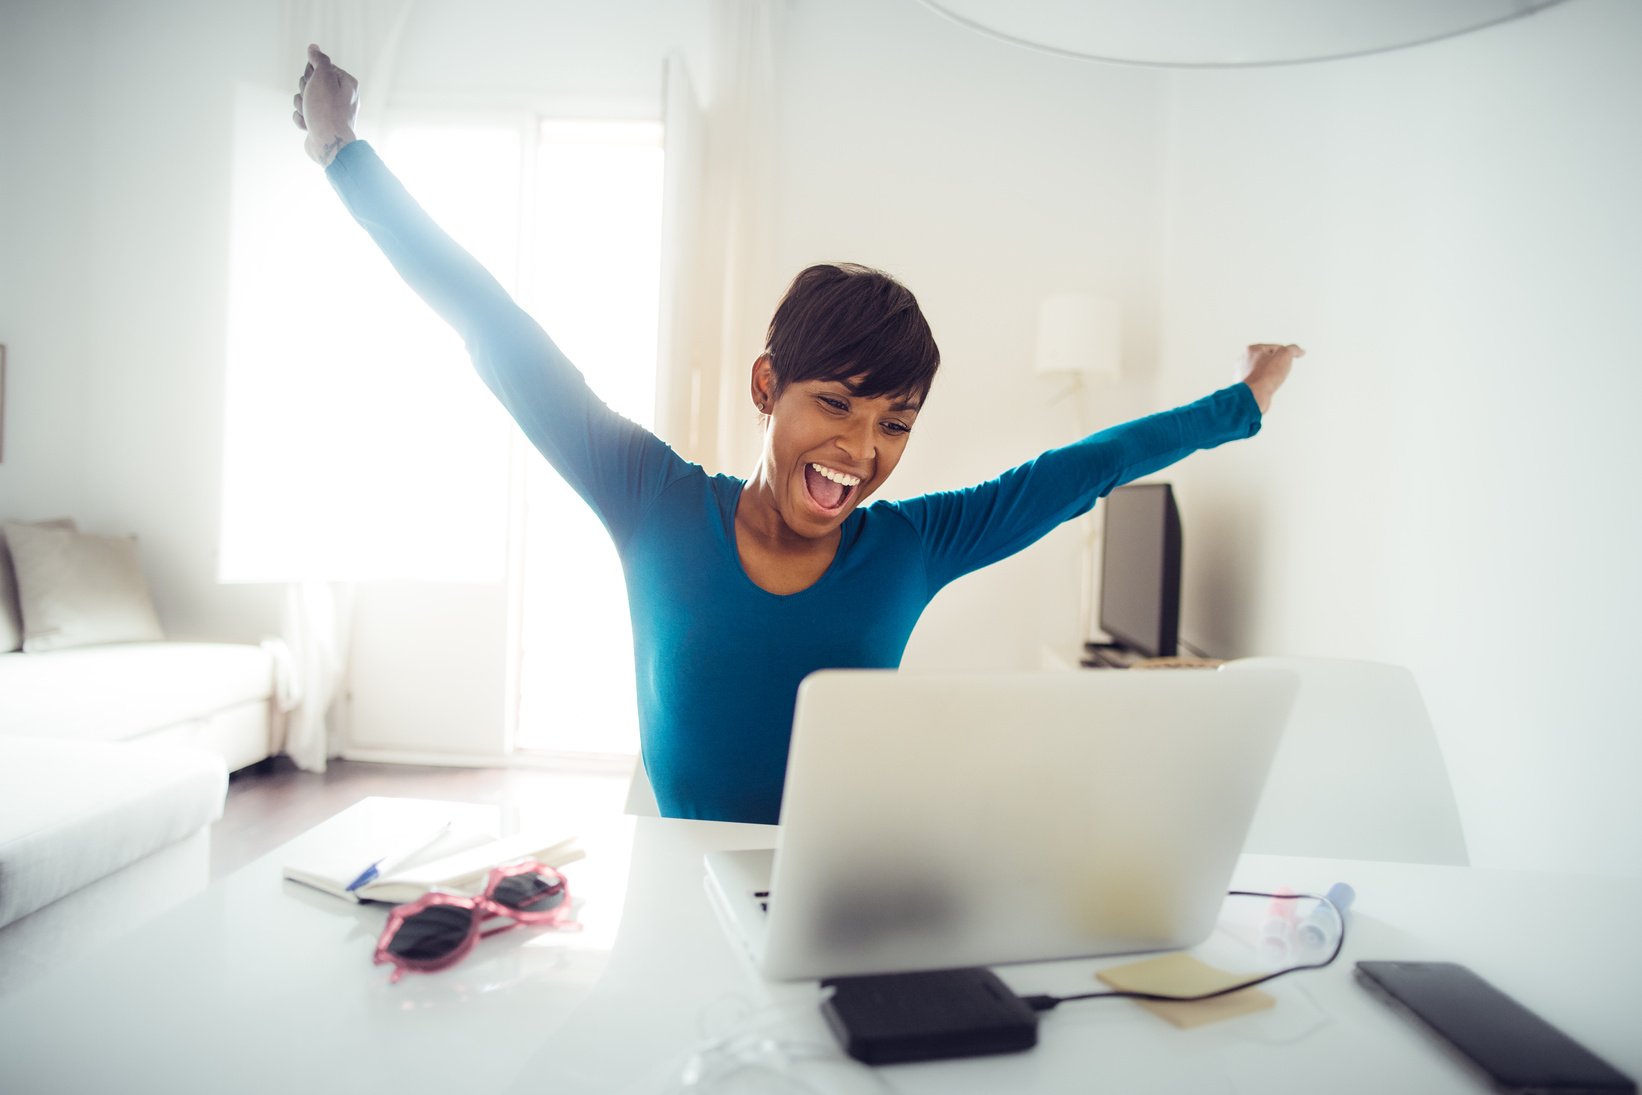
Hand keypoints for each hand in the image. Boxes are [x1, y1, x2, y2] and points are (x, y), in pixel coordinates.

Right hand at [292, 44, 357, 165]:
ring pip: (304, 98)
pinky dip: (302, 119)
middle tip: (313, 100)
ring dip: (302, 106)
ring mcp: (329, 112)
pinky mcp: (319, 124)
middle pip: (310, 83)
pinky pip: (302, 114)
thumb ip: (319, 60)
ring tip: (311, 115)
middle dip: (305, 91)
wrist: (328, 144)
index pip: (320, 67)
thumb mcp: (323, 77)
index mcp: (346, 83)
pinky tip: (309, 125)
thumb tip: (314, 48)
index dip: (311, 73)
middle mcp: (340, 97)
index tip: (315, 82)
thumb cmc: (327, 110)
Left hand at [1239, 343, 1305, 413]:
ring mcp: (1243, 374)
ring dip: (1271, 376)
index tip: (1285, 362)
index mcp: (1251, 349)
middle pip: (1269, 360)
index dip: (1284, 355)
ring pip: (1264, 372)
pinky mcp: (1245, 386)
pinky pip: (1260, 383)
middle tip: (1278, 372)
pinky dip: (1266, 385)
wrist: (1254, 396)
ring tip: (1272, 381)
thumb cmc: (1266, 374)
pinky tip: (1267, 388)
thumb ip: (1293, 349)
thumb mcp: (1285, 355)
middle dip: (1277, 365)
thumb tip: (1300, 351)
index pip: (1275, 347)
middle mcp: (1243, 360)